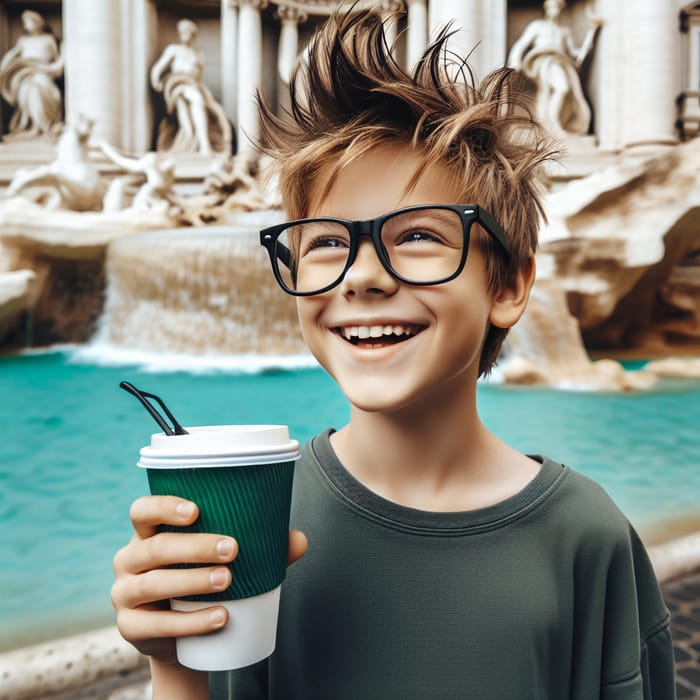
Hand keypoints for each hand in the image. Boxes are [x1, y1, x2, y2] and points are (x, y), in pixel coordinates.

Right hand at [111, 495, 307, 665]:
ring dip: (192, 581)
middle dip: (194, 547)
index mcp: (148, 533)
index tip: (195, 510)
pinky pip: (157, 625)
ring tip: (228, 580)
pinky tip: (220, 617)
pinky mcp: (130, 628)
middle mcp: (129, 559)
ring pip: (153, 584)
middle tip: (233, 549)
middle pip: (154, 548)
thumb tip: (299, 540)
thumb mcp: (222, 560)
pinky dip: (191, 622)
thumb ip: (261, 548)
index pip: (142, 511)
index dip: (163, 507)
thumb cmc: (202, 581)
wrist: (182, 637)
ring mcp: (124, 594)